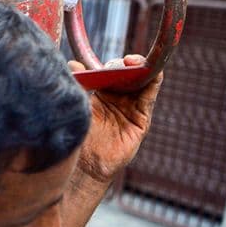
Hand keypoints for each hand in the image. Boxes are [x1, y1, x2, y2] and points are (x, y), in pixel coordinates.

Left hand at [67, 54, 163, 183]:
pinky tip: (153, 72)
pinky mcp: (141, 118)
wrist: (86, 165)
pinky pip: (149, 96)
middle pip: (127, 74)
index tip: (105, 62)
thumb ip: (77, 85)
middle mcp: (117, 98)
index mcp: (100, 94)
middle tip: (121, 62)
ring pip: (141, 82)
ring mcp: (130, 107)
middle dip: (125, 64)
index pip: (110, 72)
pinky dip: (153, 81)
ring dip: (141, 69)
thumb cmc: (77, 137)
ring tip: (134, 63)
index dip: (111, 64)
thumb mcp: (77, 108)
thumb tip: (72, 63)